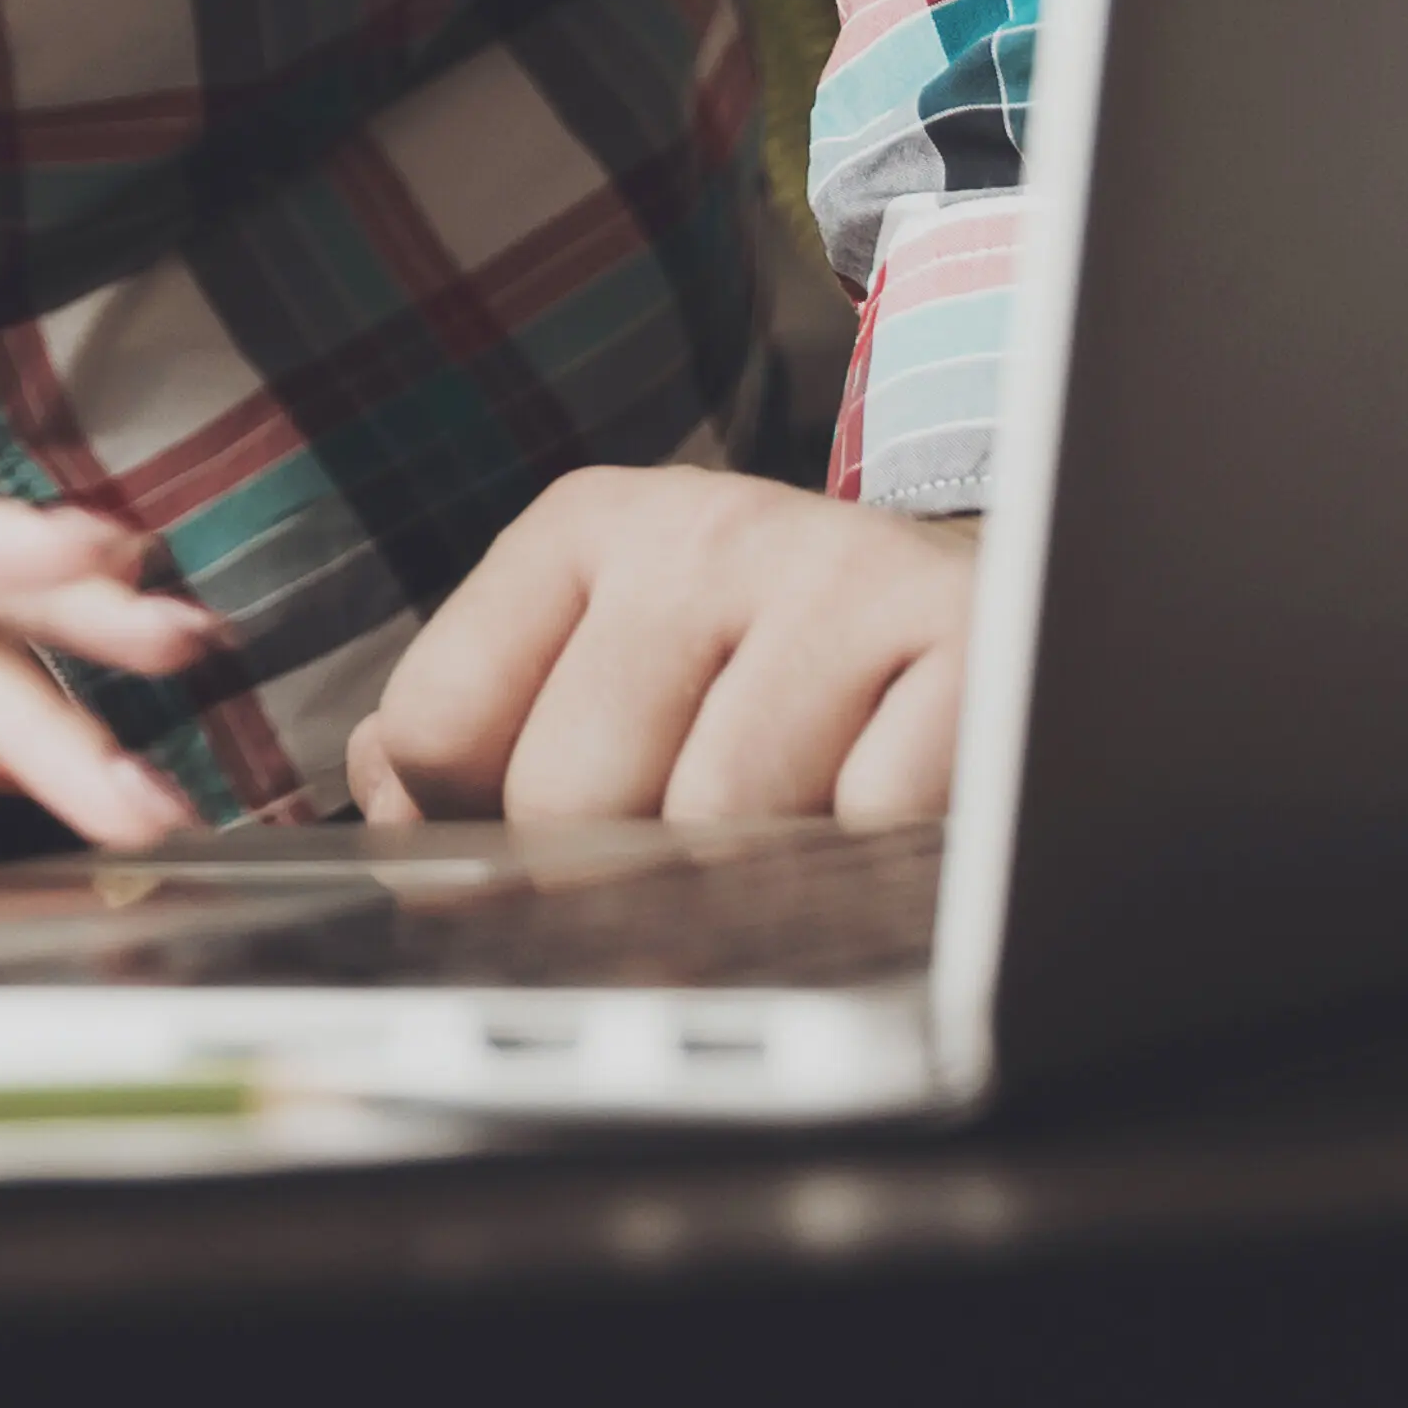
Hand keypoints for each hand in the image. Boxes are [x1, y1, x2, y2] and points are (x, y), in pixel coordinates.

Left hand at [353, 464, 971, 823]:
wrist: (1022, 630)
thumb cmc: (794, 675)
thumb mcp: (622, 663)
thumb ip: (475, 728)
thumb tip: (384, 803)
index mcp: (590, 527)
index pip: (434, 728)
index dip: (461, 839)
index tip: (520, 868)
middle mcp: (704, 527)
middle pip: (566, 795)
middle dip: (624, 870)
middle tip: (697, 860)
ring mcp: (838, 574)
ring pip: (714, 825)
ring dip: (757, 879)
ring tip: (806, 832)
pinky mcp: (966, 646)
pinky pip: (861, 829)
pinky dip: (871, 870)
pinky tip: (890, 826)